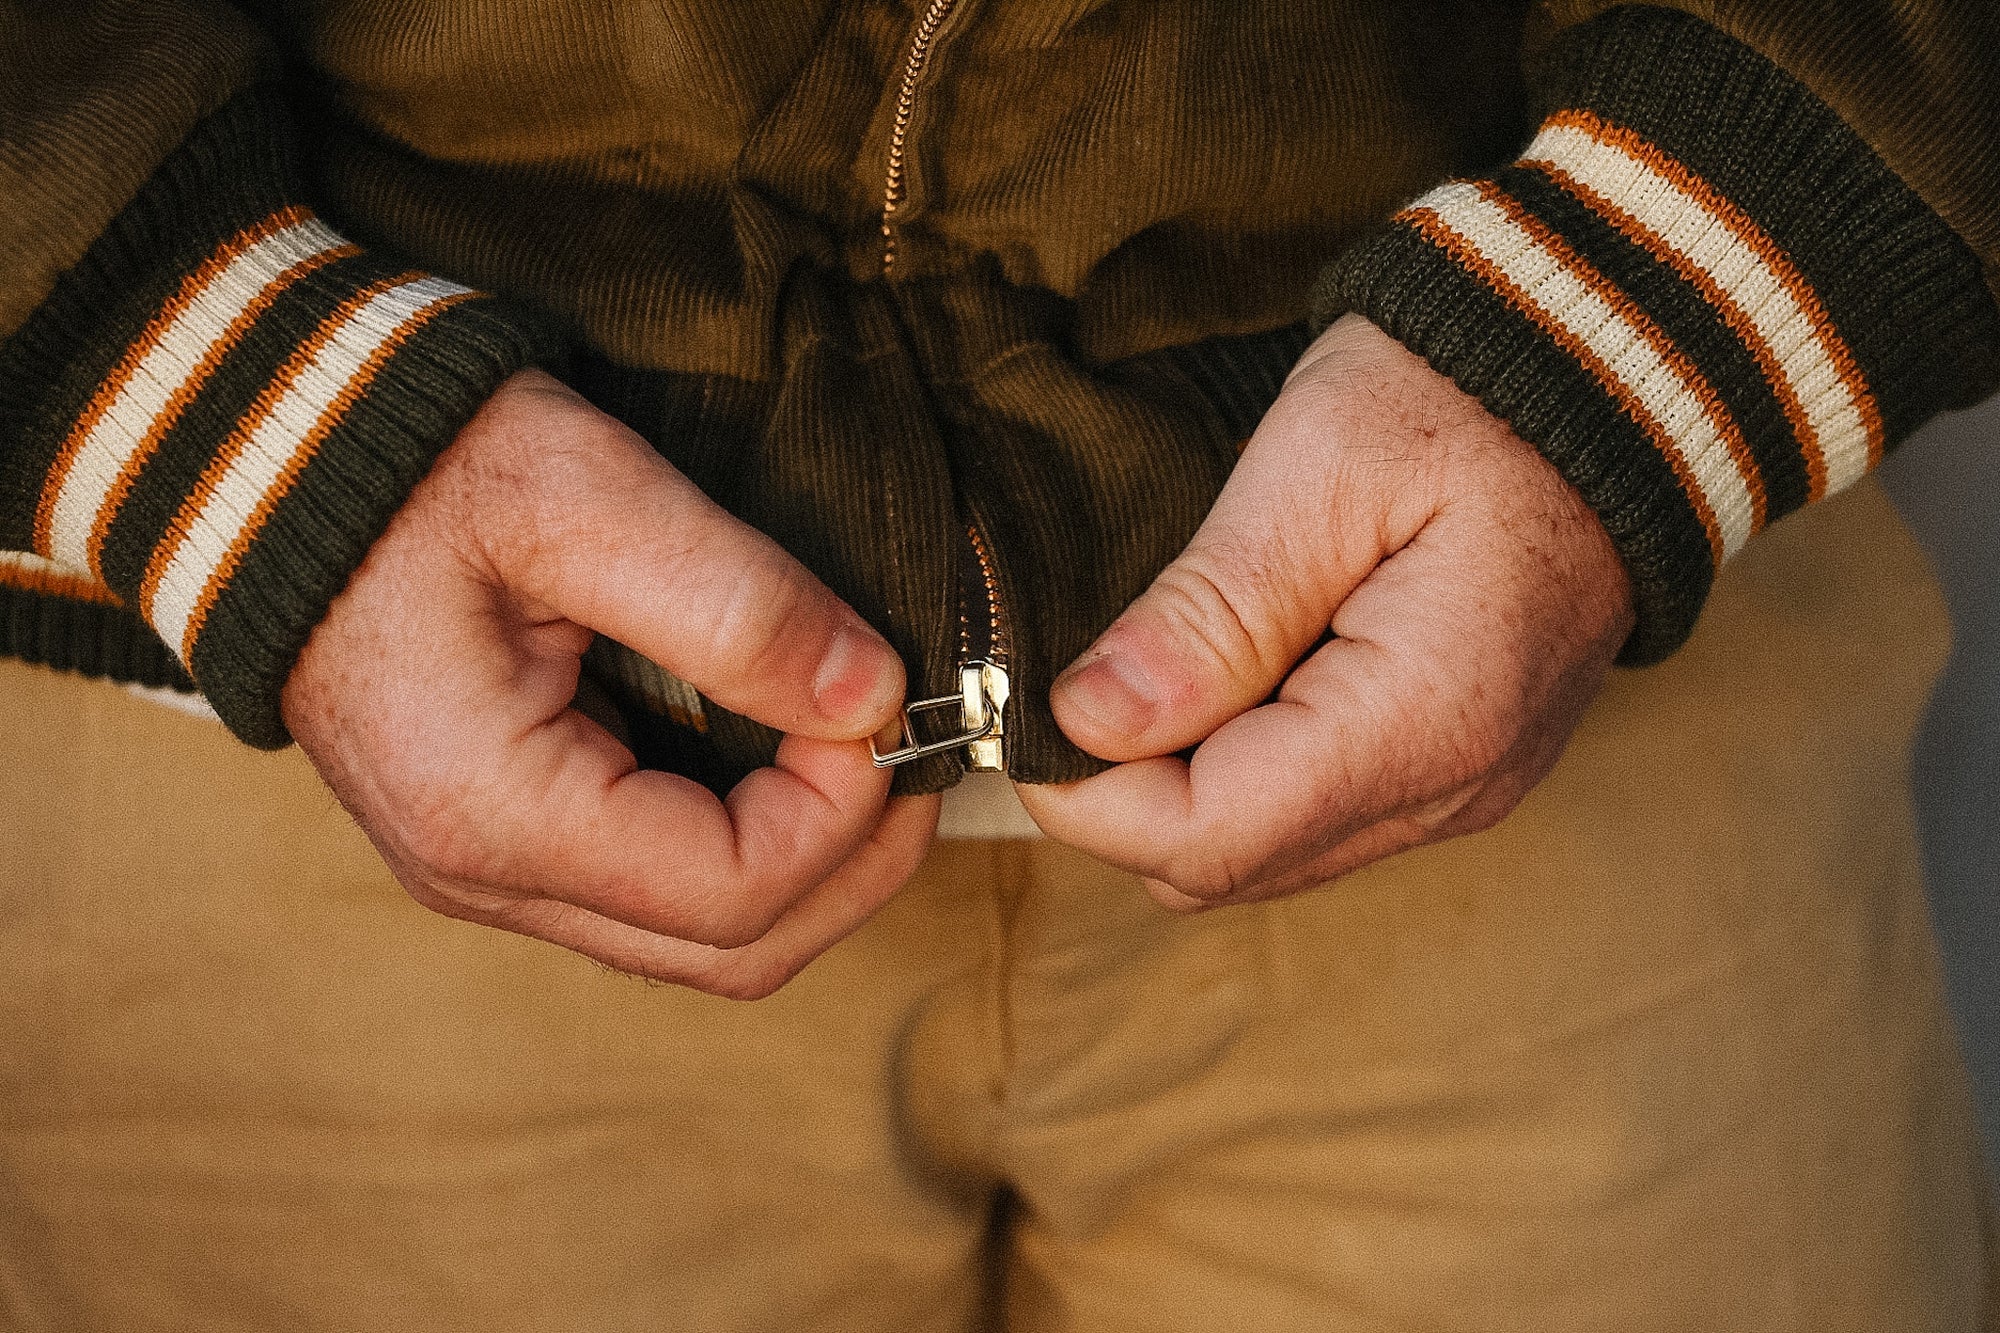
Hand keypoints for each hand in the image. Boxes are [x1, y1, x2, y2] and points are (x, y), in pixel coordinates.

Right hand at [282, 369, 938, 997]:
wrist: (262, 445)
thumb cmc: (404, 457)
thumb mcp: (581, 495)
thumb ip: (735, 603)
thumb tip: (871, 694)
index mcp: (495, 813)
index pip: (733, 895)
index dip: (844, 815)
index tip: (884, 698)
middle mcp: (485, 875)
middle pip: (730, 953)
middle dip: (855, 863)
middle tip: (915, 750)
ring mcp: (491, 864)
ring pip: (700, 936)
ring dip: (812, 861)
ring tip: (869, 752)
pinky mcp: (507, 826)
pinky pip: (657, 884)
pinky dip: (751, 838)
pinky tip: (787, 751)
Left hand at [1018, 315, 1633, 908]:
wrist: (1611, 373)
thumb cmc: (1466, 393)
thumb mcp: (1321, 469)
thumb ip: (1210, 612)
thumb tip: (1090, 725)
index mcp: (1426, 720)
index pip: (1210, 838)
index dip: (1090, 796)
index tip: (1028, 711)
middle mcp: (1454, 789)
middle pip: (1226, 868)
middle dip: (1123, 797)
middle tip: (1078, 678)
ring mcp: (1461, 791)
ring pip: (1261, 856)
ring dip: (1176, 787)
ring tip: (1153, 662)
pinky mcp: (1452, 769)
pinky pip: (1309, 819)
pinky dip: (1238, 772)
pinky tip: (1222, 676)